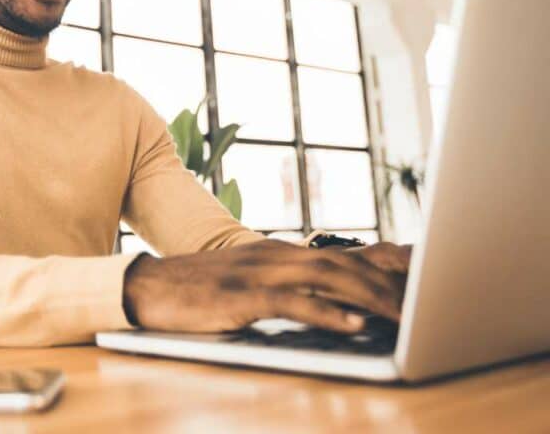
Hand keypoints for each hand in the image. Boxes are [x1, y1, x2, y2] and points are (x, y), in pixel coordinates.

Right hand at [122, 240, 408, 333]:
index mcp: (279, 252)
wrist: (147, 286)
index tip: (424, 279)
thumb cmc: (198, 291)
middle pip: (345, 264)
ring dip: (370, 296)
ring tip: (406, 316)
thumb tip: (335, 306)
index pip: (343, 254)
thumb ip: (289, 288)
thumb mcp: (248, 283)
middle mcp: (275, 255)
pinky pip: (292, 303)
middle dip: (390, 284)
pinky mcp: (241, 297)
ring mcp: (258, 273)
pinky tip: (353, 324)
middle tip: (429, 303)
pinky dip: (327, 313)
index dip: (386, 265)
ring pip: (327, 279)